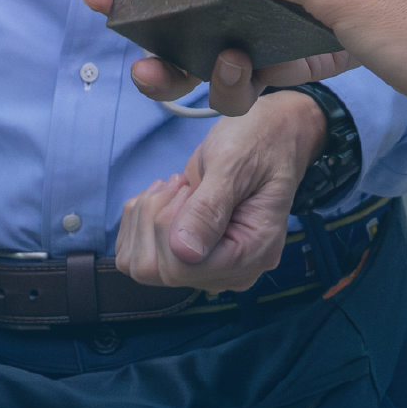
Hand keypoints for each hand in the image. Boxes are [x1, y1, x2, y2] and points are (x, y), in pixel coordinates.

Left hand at [114, 61, 311, 291]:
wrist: (267, 136)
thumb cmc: (257, 144)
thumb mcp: (233, 166)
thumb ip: (209, 210)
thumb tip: (184, 254)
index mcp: (253, 254)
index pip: (182, 268)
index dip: (168, 226)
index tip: (187, 188)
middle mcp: (231, 270)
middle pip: (158, 270)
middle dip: (155, 219)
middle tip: (181, 185)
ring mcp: (208, 266)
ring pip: (142, 265)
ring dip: (145, 219)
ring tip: (176, 188)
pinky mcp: (189, 256)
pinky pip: (138, 255)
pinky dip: (139, 221)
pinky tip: (165, 197)